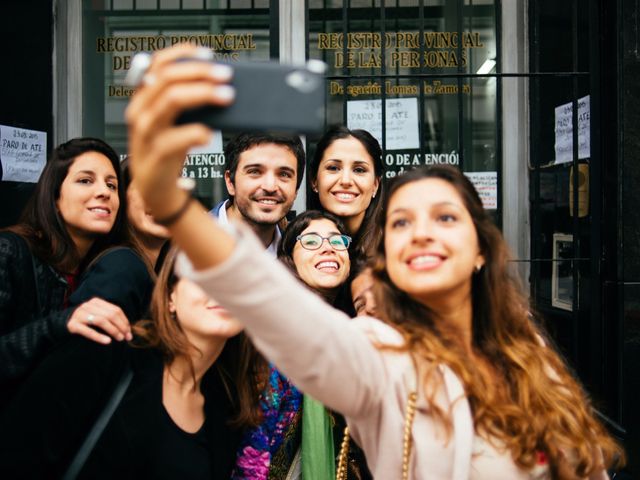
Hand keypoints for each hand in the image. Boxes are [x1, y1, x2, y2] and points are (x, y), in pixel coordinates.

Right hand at [67, 298, 132, 344]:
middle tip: (126, 337)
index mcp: (96, 302)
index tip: (129, 332)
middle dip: (121, 327)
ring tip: (119, 339)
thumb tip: (128, 330)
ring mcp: (79, 314)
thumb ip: (110, 319)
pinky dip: (99, 336)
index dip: (125, 321)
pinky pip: (88, 331)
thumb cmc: (85, 321)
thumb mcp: (97, 315)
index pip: (115, 310)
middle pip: (110, 315)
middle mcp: (88, 306)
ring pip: (101, 320)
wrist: (62, 324)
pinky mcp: (72, 325)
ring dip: (113, 330)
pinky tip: (107, 341)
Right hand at [125, 44, 234, 216]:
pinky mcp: (155, 154)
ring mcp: (145, 132)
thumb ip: (186, 101)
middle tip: (226, 75)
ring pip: (172, 100)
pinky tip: (208, 134)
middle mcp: (140, 110)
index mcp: (143, 97)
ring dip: (203, 94)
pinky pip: (176, 138)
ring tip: (228, 96)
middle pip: (168, 78)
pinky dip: (196, 133)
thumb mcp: (173, 121)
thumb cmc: (168, 150)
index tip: (209, 54)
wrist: (155, 188)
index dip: (183, 55)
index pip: (157, 64)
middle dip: (200, 73)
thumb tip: (218, 82)